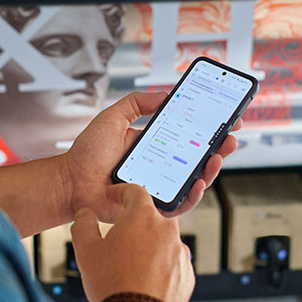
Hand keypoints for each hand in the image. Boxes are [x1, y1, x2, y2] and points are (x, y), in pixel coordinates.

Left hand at [59, 91, 240, 222]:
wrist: (70, 182)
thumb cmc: (86, 154)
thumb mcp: (113, 117)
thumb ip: (136, 102)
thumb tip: (165, 94)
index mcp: (153, 145)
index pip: (187, 136)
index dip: (207, 129)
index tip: (224, 118)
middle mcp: (160, 166)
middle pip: (197, 158)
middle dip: (219, 147)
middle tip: (231, 136)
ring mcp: (158, 186)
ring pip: (194, 181)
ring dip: (212, 169)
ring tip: (219, 155)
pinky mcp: (153, 206)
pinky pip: (180, 204)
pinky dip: (194, 194)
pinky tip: (200, 181)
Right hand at [71, 185, 194, 301]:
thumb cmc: (112, 284)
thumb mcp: (85, 250)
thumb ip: (83, 224)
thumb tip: (85, 214)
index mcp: (143, 217)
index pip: (134, 191)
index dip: (120, 191)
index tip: (113, 196)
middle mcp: (167, 230)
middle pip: (151, 217)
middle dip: (135, 223)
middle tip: (119, 236)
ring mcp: (181, 253)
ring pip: (163, 241)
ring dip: (149, 247)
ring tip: (130, 266)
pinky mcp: (187, 275)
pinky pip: (172, 264)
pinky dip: (160, 267)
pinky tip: (144, 281)